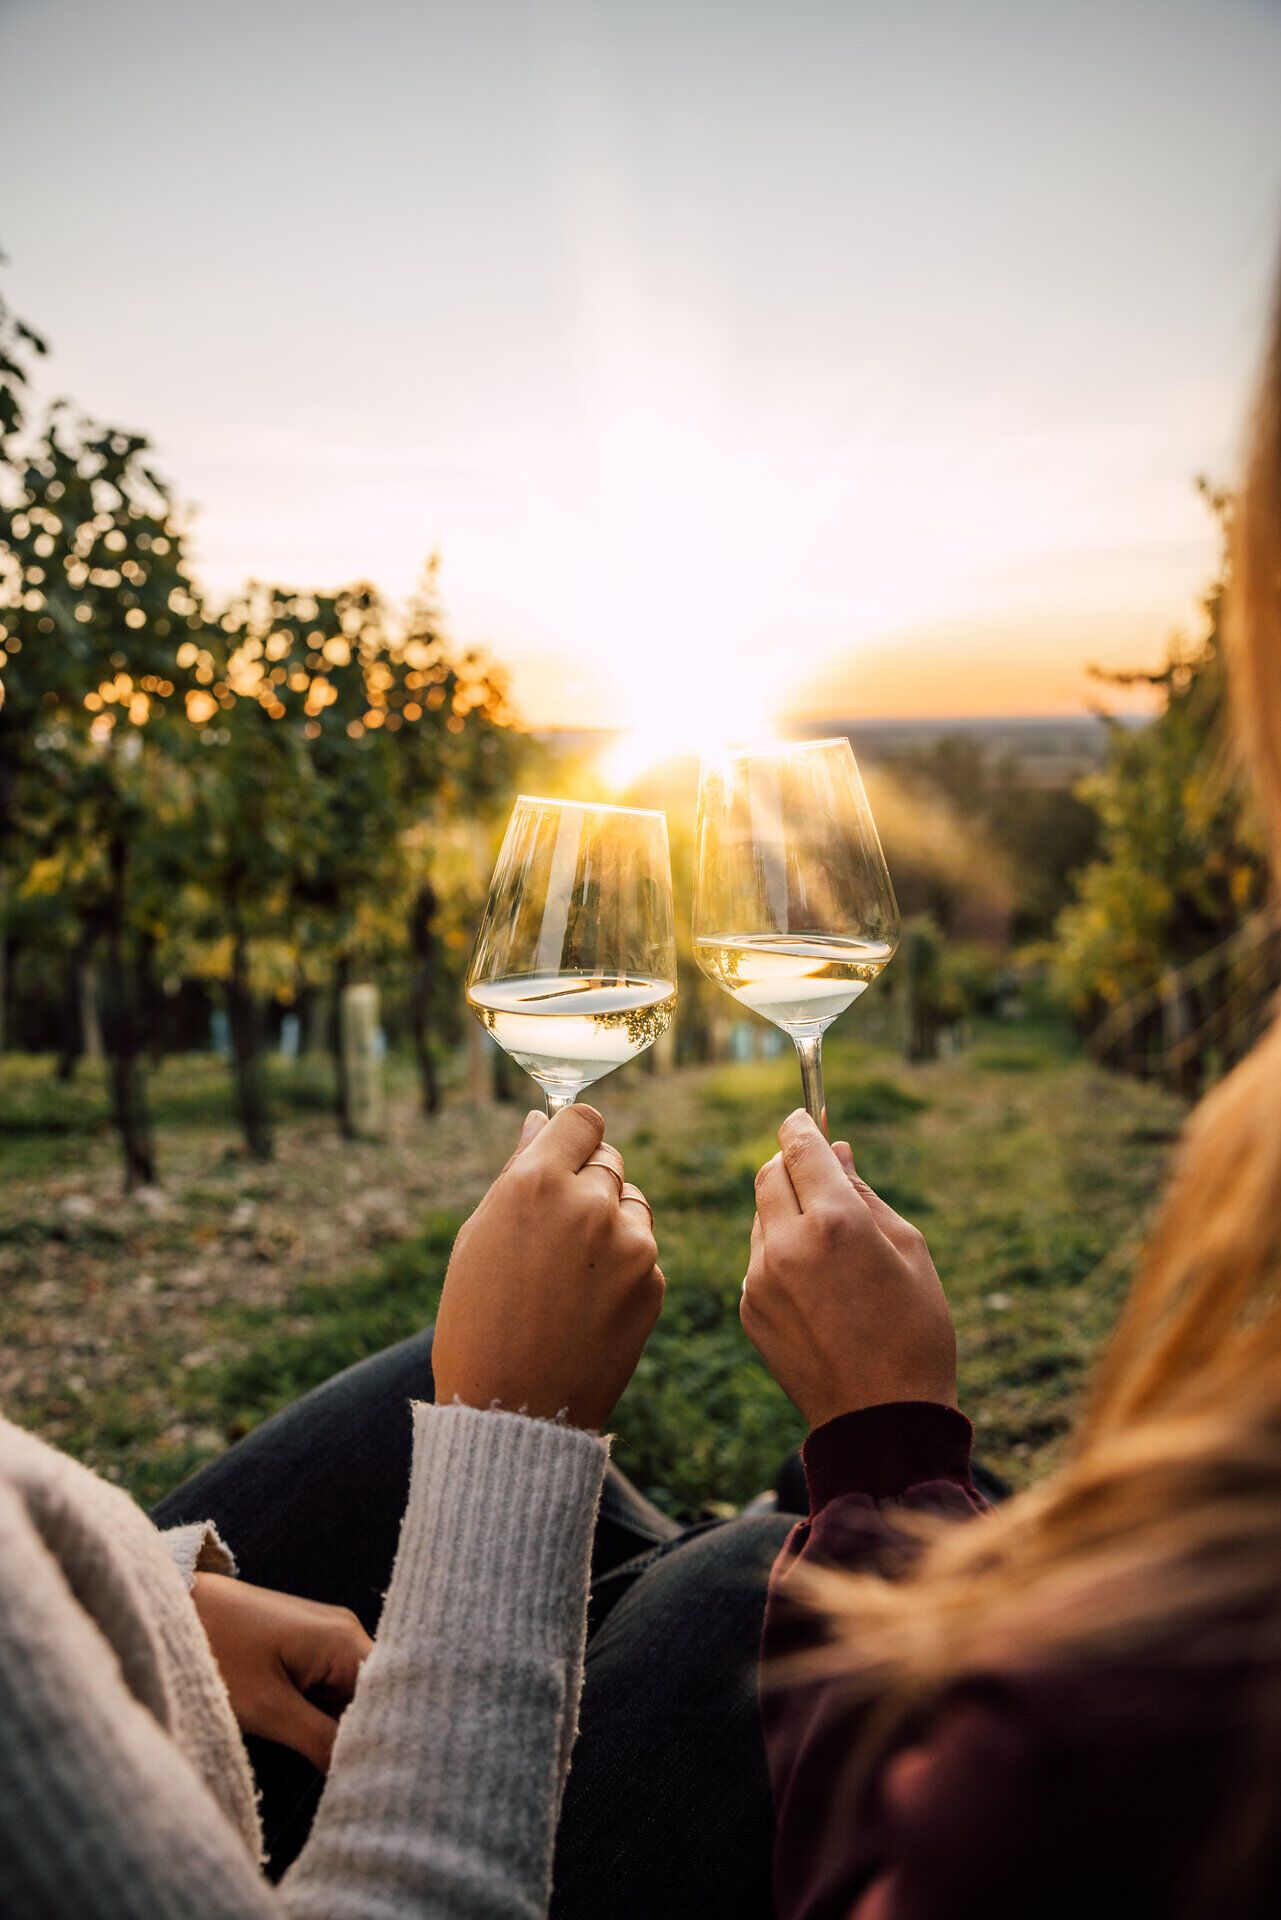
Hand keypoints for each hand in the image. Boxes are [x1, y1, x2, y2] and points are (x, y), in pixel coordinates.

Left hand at [190, 1573, 372, 1770]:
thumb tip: (363, 1770)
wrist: (176, 1607)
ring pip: (351, 1696)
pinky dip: (322, 1714)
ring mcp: (326, 1637)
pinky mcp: (307, 1646)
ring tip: (328, 1764)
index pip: (389, 1696)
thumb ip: (320, 1740)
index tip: (379, 1777)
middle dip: (362, 1736)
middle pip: (373, 1697)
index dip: (387, 1737)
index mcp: (344, 1640)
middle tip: (354, 1780)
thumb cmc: (219, 1652)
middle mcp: (345, 1633)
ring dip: (339, 1727)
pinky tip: (309, 1739)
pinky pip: (330, 1687)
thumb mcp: (268, 1708)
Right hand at [432, 1103, 663, 1430]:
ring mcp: (630, 1245)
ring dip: (611, 1221)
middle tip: (556, 1230)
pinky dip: (624, 1267)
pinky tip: (588, 1304)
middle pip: (610, 1160)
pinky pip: (644, 1252)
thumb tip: (540, 1123)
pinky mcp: (654, 1284)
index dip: (572, 1136)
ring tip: (569, 1274)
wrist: (514, 1412)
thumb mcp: (479, 1237)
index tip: (564, 1154)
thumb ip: (518, 1172)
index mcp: (537, 1184)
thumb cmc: (476, 1321)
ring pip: (632, 1204)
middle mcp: (590, 1204)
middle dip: (588, 1180)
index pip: (583, 1120)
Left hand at [741, 1109, 955, 1429]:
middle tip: (814, 1170)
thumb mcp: (908, 1250)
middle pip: (768, 1174)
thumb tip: (836, 1151)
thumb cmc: (914, 1332)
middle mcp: (787, 1243)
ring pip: (760, 1217)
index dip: (800, 1126)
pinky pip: (758, 1259)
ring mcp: (760, 1278)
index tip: (803, 1117)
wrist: (882, 1420)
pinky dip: (778, 1253)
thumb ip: (864, 1193)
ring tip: (829, 1244)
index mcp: (835, 1221)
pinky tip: (816, 1284)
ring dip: (784, 1211)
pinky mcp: (747, 1308)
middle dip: (788, 1164)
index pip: (799, 1146)